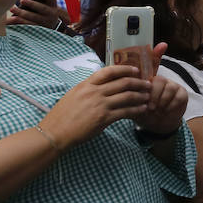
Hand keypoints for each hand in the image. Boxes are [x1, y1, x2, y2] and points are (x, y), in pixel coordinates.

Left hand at [8, 0, 67, 29]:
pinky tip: (11, 19)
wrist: (48, 27)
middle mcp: (51, 15)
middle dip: (32, 4)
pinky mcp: (38, 30)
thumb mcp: (46, 5)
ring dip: (22, 13)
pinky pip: (28, 26)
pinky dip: (19, 22)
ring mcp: (45, 23)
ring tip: (12, 9)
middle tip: (22, 0)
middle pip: (42, 8)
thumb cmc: (43, 12)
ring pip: (34, 18)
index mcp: (53, 7)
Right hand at [38, 64, 156, 148]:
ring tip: (148, 97)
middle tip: (147, 84)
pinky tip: (142, 109)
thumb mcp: (73, 95)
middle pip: (123, 82)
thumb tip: (103, 86)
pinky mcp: (103, 118)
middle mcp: (94, 92)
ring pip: (127, 96)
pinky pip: (125, 112)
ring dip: (141, 96)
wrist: (54, 133)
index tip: (136, 70)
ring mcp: (99, 105)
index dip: (125, 69)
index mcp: (85, 85)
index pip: (108, 71)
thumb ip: (89, 89)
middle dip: (139, 83)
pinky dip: (136, 110)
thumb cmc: (62, 116)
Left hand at [131, 73, 187, 138]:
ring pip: (170, 88)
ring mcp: (173, 86)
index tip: (141, 100)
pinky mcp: (182, 93)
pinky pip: (179, 97)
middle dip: (155, 95)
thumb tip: (124, 97)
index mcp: (147, 81)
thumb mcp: (134, 108)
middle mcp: (161, 81)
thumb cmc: (145, 114)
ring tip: (158, 110)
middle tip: (150, 108)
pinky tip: (165, 111)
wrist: (158, 125)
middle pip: (160, 80)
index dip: (145, 87)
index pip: (147, 77)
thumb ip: (129, 102)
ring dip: (163, 101)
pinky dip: (171, 106)